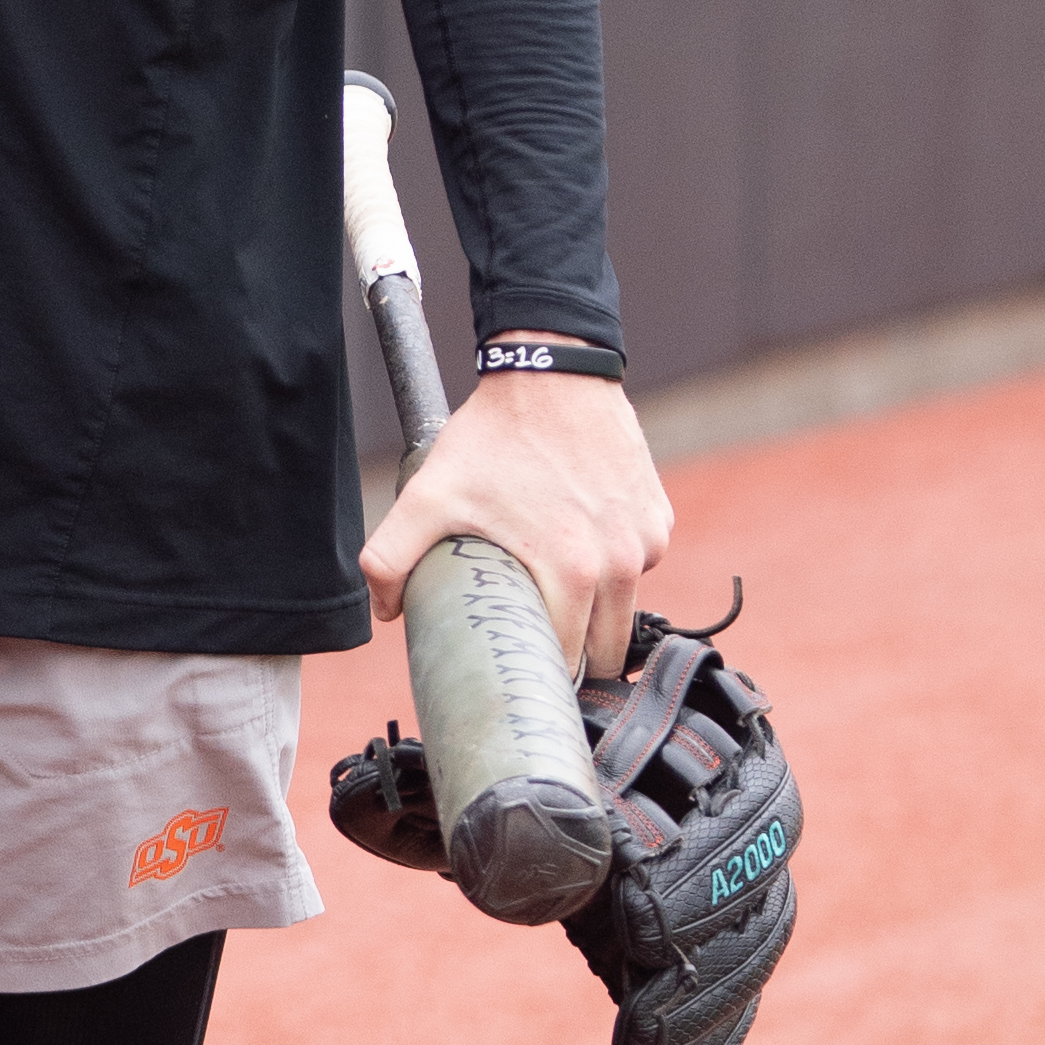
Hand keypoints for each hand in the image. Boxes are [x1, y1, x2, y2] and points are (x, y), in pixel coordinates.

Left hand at [362, 368, 671, 678]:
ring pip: (627, 607)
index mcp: (573, 571)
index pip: (565, 659)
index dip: (540, 671)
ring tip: (558, 586)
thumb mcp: (429, 494)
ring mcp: (646, 541)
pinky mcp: (658, 519)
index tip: (520, 667)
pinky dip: (617, 565)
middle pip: (608, 649)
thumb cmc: (494, 435)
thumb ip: (390, 557)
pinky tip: (583, 540)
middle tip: (539, 638)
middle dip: (577, 655)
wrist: (552, 373)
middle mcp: (621, 563)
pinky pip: (641, 564)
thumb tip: (386, 610)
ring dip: (599, 609)